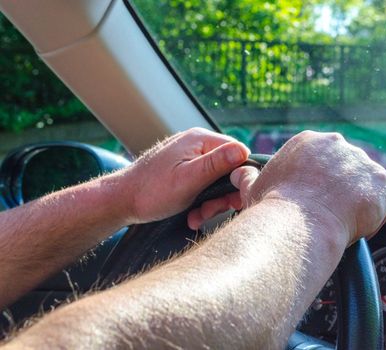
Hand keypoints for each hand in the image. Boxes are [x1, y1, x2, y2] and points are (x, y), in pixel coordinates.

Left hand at [121, 128, 249, 224]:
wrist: (121, 201)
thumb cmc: (151, 192)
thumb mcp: (188, 180)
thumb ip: (216, 164)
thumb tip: (243, 150)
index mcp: (200, 139)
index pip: (239, 153)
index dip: (240, 178)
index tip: (231, 200)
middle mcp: (197, 143)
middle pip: (229, 169)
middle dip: (222, 195)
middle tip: (209, 212)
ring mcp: (190, 155)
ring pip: (217, 180)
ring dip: (211, 202)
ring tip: (197, 217)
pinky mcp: (184, 168)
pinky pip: (204, 183)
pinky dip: (202, 201)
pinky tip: (192, 214)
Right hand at [228, 131, 385, 244]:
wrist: (298, 224)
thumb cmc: (274, 208)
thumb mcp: (256, 188)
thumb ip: (250, 178)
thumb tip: (239, 173)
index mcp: (308, 142)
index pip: (321, 159)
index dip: (320, 182)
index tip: (315, 199)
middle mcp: (337, 145)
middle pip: (344, 167)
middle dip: (340, 188)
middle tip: (328, 212)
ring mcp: (361, 162)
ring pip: (364, 183)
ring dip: (357, 200)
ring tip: (341, 222)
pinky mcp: (380, 183)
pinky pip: (382, 200)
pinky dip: (373, 214)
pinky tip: (355, 226)